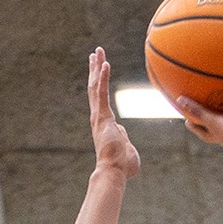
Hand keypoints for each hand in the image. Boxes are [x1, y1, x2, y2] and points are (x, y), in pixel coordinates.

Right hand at [87, 48, 139, 178]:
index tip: (101, 71)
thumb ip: (125, 140)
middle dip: (95, 69)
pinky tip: (105, 63)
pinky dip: (104, 78)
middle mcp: (98, 117)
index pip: (101, 98)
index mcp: (105, 123)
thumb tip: (124, 136)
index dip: (100, 83)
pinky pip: (102, 93)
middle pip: (95, 88)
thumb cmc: (122, 167)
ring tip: (97, 51)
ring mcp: (99, 116)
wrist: (114, 172)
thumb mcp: (127, 150)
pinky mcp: (103, 117)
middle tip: (95, 53)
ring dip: (97, 67)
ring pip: (96, 87)